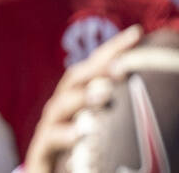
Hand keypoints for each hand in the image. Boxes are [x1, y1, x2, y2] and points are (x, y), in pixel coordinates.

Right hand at [22, 24, 142, 172]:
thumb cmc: (78, 147)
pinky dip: (64, 134)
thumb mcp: (97, 124)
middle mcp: (61, 104)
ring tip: (104, 94)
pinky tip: (80, 133)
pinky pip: (51, 138)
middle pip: (76, 78)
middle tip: (121, 66)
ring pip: (61, 105)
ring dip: (82, 97)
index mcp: (77, 95)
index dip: (114, 48)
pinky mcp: (42, 147)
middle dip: (96, 68)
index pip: (95, 65)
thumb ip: (114, 106)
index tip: (136, 33)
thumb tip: (149, 87)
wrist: (45, 171)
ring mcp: (50, 124)